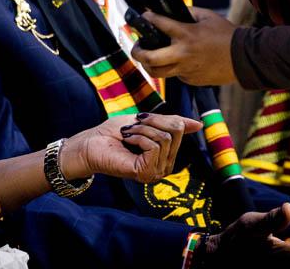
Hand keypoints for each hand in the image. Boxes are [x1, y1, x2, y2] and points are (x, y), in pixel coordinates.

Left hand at [64, 113, 201, 182]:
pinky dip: (138, 138)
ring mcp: (157, 172)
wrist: (91, 143)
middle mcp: (165, 166)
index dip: (159, 117)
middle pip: (175, 131)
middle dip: (151, 122)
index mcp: (166, 154)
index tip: (140, 118)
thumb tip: (199, 124)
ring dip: (141, 130)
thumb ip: (171, 124)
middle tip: (132, 127)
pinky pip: (154, 146)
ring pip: (165, 138)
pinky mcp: (147, 173)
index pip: (179, 127)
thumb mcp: (147, 123)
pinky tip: (126, 142)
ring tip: (127, 135)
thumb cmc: (114, 133)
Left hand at [131, 7, 237, 85]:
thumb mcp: (207, 17)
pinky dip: (172, 68)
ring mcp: (185, 69)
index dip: (147, 18)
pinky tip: (178, 61)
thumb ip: (188, 12)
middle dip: (137, 52)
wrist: (244, 58)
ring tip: (149, 57)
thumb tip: (172, 10)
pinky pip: (175, 75)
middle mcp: (182, 54)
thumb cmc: (227, 35)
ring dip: (149, 65)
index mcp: (186, 34)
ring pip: (157, 72)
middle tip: (136, 47)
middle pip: (149, 58)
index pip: (158, 24)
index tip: (143, 16)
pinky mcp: (191, 80)